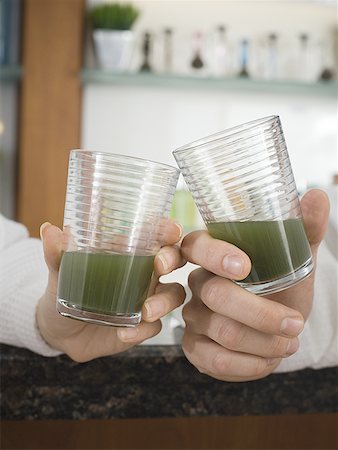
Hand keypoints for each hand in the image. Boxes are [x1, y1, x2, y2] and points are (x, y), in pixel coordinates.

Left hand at [37, 221, 185, 361]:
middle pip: (174, 260)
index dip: (168, 229)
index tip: (171, 230)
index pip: (156, 234)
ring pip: (173, 294)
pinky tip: (124, 333)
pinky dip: (142, 330)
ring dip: (164, 301)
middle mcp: (144, 273)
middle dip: (172, 259)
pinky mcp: (143, 325)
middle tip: (160, 266)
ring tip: (145, 312)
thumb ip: (56, 252)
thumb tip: (49, 229)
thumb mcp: (59, 271)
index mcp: (129, 252)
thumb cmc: (65, 289)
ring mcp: (147, 298)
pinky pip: (154, 326)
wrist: (59, 329)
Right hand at [181, 190, 329, 380]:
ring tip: (290, 341)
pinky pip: (214, 361)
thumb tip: (316, 195)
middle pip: (216, 295)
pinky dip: (249, 365)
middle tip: (295, 323)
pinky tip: (268, 360)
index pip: (197, 246)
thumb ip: (304, 228)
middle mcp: (196, 282)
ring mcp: (191, 315)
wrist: (275, 324)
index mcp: (211, 253)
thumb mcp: (295, 258)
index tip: (245, 267)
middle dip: (261, 314)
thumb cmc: (280, 285)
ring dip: (264, 341)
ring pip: (221, 331)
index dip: (215, 254)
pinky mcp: (193, 346)